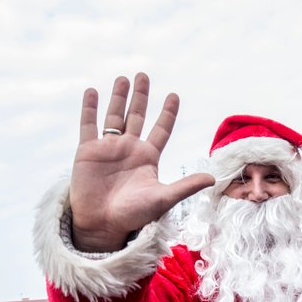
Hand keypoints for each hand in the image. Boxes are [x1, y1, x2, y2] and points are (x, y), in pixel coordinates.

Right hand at [70, 73, 214, 251]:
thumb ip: (185, 186)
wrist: (102, 225)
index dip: (168, 113)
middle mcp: (129, 149)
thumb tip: (213, 178)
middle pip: (137, 116)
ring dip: (118, 97)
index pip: (161, 129)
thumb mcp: (163, 198)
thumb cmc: (133, 216)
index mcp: (148, 158)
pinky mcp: (87, 151)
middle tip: (143, 75)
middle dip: (141, 96)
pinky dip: (90, 108)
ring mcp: (108, 149)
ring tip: (123, 78)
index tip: (174, 95)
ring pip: (114, 116)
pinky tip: (93, 92)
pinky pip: (89, 125)